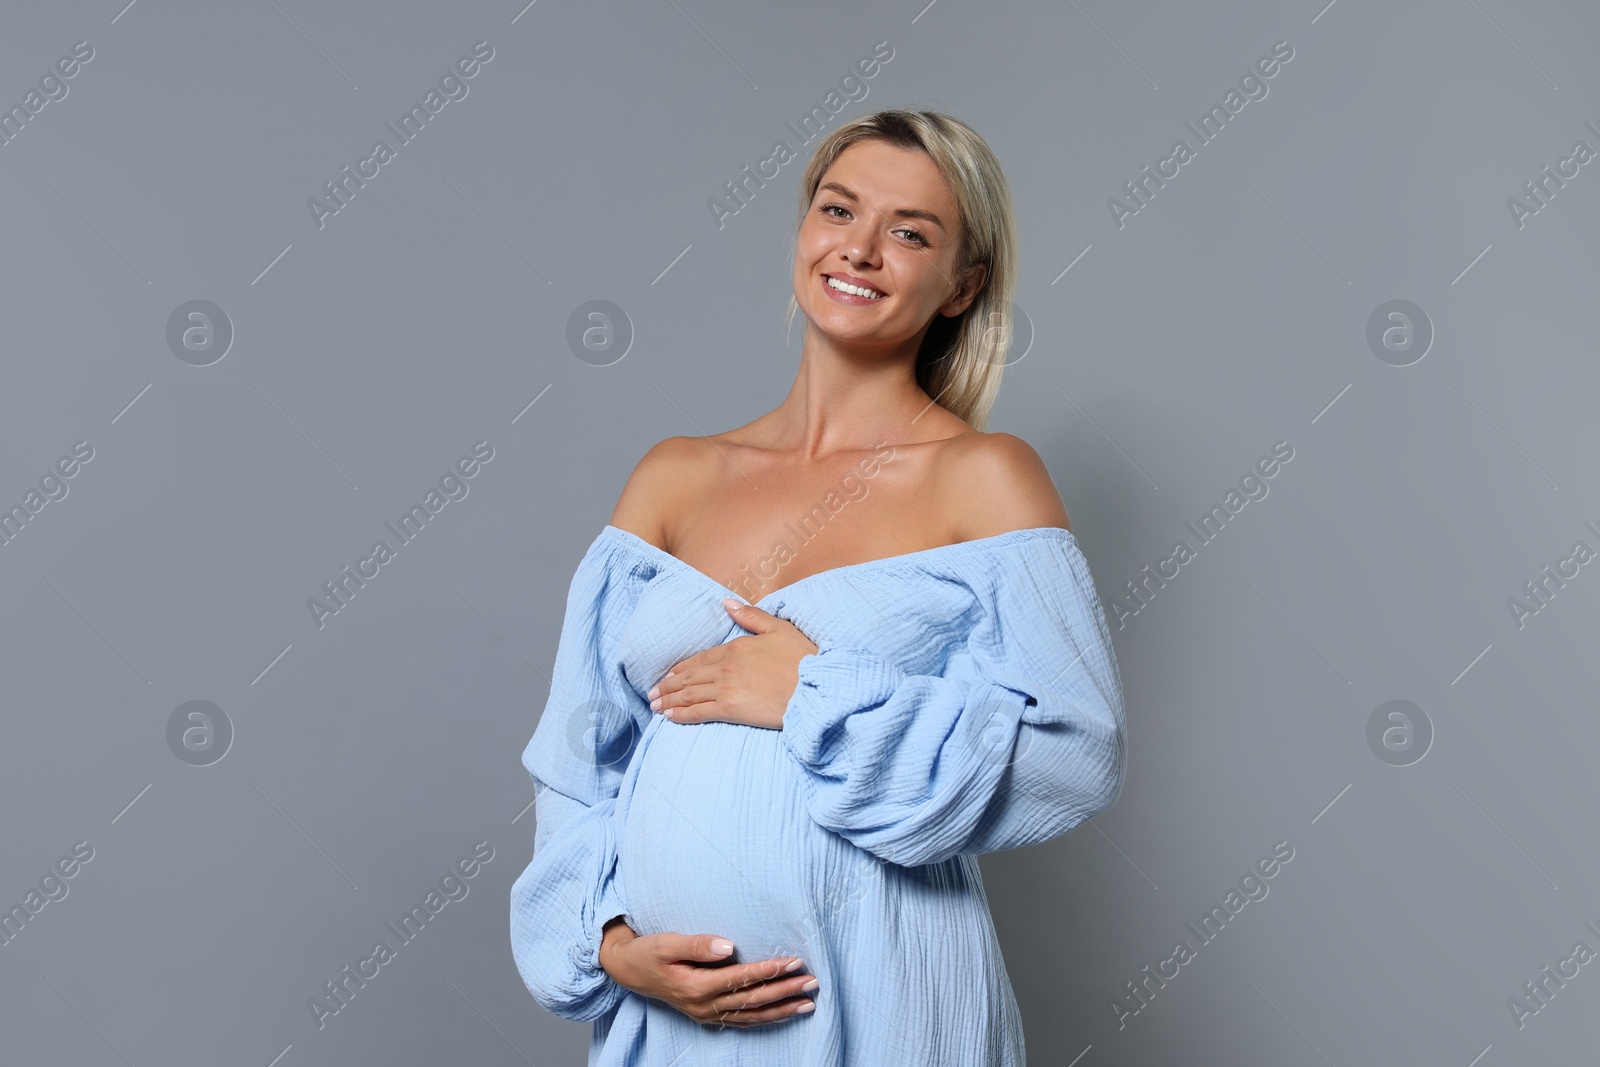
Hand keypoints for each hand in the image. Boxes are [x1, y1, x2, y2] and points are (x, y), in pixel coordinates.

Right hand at [598, 918, 818, 1026]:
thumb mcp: (666, 943)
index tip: (793, 962)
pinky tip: (783, 1013)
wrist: (628, 970)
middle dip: (784, 991)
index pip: (741, 979)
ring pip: (751, 1016)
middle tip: (812, 981)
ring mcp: (706, 1014)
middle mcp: (704, 1005)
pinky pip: (742, 1021)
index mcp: (696, 986)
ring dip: (781, 1009)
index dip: (768, 971)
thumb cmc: (648, 952)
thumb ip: (697, 944)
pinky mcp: (707, 1015)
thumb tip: (728, 945)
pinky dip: (765, 1018)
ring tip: (808, 1002)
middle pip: (752, 1000)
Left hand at [646, 600, 818, 729]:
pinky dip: (681, 715)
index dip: (681, 669)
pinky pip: (698, 711)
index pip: (700, 659)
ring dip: (669, 700)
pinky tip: (669, 718)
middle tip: (652, 694)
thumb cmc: (803, 658)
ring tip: (656, 706)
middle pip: (689, 677)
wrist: (815, 687)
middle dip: (668, 686)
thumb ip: (751, 616)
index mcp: (736, 647)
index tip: (668, 676)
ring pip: (689, 694)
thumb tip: (726, 603)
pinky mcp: (730, 708)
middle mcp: (725, 667)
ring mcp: (726, 688)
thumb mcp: (779, 629)